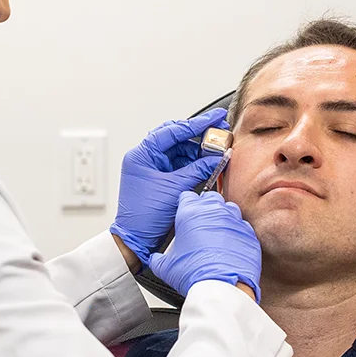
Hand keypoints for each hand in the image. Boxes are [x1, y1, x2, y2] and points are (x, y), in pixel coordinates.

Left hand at [110, 109, 228, 266]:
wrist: (136, 239)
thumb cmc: (145, 216)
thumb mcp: (175, 188)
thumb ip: (197, 169)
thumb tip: (216, 157)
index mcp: (142, 155)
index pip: (172, 131)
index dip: (197, 123)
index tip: (216, 117)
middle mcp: (145, 157)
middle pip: (176, 137)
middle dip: (199, 135)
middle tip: (220, 131)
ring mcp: (152, 167)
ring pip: (179, 150)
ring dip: (198, 151)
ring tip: (216, 151)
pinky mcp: (160, 177)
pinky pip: (179, 164)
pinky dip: (194, 163)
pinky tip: (207, 163)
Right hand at [148, 191, 261, 300]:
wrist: (222, 287)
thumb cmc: (195, 274)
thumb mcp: (166, 267)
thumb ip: (158, 259)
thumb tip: (155, 259)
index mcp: (190, 213)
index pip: (187, 197)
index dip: (185, 204)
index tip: (184, 212)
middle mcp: (214, 211)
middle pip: (210, 197)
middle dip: (205, 206)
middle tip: (200, 222)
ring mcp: (234, 220)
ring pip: (229, 209)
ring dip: (222, 217)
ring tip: (216, 233)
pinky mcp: (249, 233)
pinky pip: (242, 226)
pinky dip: (237, 232)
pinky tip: (231, 245)